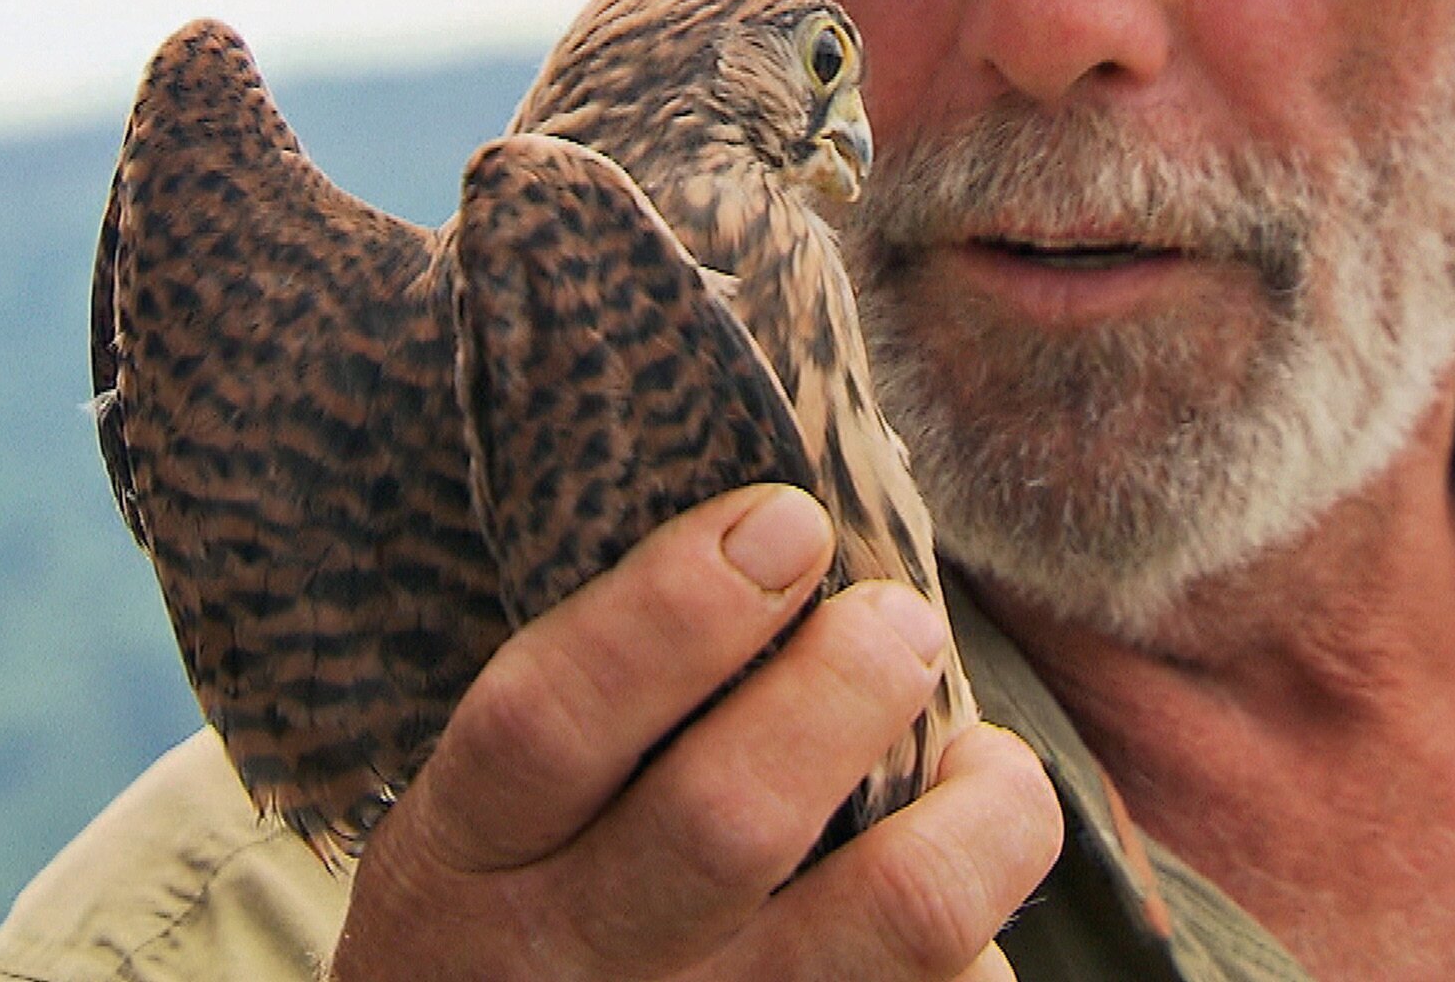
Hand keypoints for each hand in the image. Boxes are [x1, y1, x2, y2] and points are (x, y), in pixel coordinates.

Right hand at [330, 483, 1062, 979]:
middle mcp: (567, 965)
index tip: (783, 517)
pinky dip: (982, 950)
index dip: (673, 608)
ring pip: (892, 924)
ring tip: (989, 766)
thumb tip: (784, 525)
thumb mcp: (488, 824)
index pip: (545, 721)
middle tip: (900, 618)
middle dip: (845, 688)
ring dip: (979, 818)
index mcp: (465, 861)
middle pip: (728, 821)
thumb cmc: (516, 919)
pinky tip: (960, 907)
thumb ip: (596, 708)